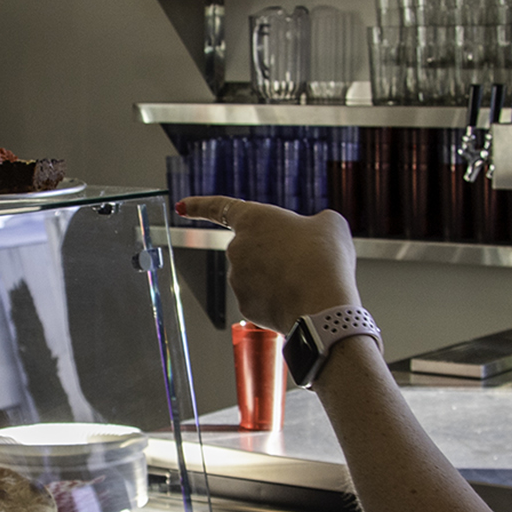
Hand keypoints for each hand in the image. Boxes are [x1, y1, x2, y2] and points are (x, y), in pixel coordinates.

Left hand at [178, 197, 360, 331]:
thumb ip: (312, 224)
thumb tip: (310, 234)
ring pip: (257, 275)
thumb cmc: (325, 259)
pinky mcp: (245, 306)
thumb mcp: (329, 224)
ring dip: (276, 277)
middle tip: (304, 260)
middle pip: (252, 247)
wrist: (325, 305)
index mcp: (253, 219)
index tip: (181, 206)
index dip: (199, 205)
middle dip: (273, 253)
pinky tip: (298, 298)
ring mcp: (238, 279)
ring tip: (305, 280)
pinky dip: (277, 299)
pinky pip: (261, 299)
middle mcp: (237, 248)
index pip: (219, 207)